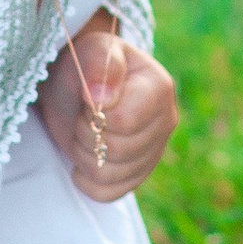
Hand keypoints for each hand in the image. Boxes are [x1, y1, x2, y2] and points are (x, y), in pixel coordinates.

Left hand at [36, 14, 178, 203]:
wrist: (77, 85)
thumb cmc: (87, 64)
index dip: (96, 114)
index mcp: (160, 88)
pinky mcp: (137, 175)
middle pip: (117, 151)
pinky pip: (107, 193)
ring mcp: (153, 152)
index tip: (89, 97)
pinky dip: (87, 180)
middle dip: (86, 134)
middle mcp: (165, 122)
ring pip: (109, 175)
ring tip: (86, 132)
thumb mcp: (90, 50)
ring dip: (84, 155)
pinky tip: (86, 157)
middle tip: (84, 114)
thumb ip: (99, 64)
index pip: (125, 122)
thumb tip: (103, 97)